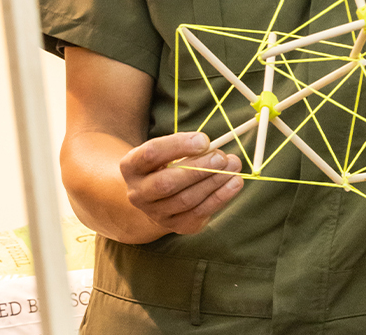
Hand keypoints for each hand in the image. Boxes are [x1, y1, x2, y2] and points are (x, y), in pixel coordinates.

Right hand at [120, 132, 242, 235]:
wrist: (156, 197)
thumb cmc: (166, 164)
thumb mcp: (168, 151)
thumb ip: (189, 147)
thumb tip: (215, 148)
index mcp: (131, 166)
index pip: (151, 153)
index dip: (178, 146)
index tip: (204, 140)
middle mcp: (138, 193)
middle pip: (167, 183)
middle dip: (198, 169)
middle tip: (222, 157)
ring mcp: (155, 213)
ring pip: (185, 200)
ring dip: (213, 183)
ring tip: (233, 167)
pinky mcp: (175, 226)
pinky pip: (198, 214)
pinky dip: (220, 198)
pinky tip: (234, 184)